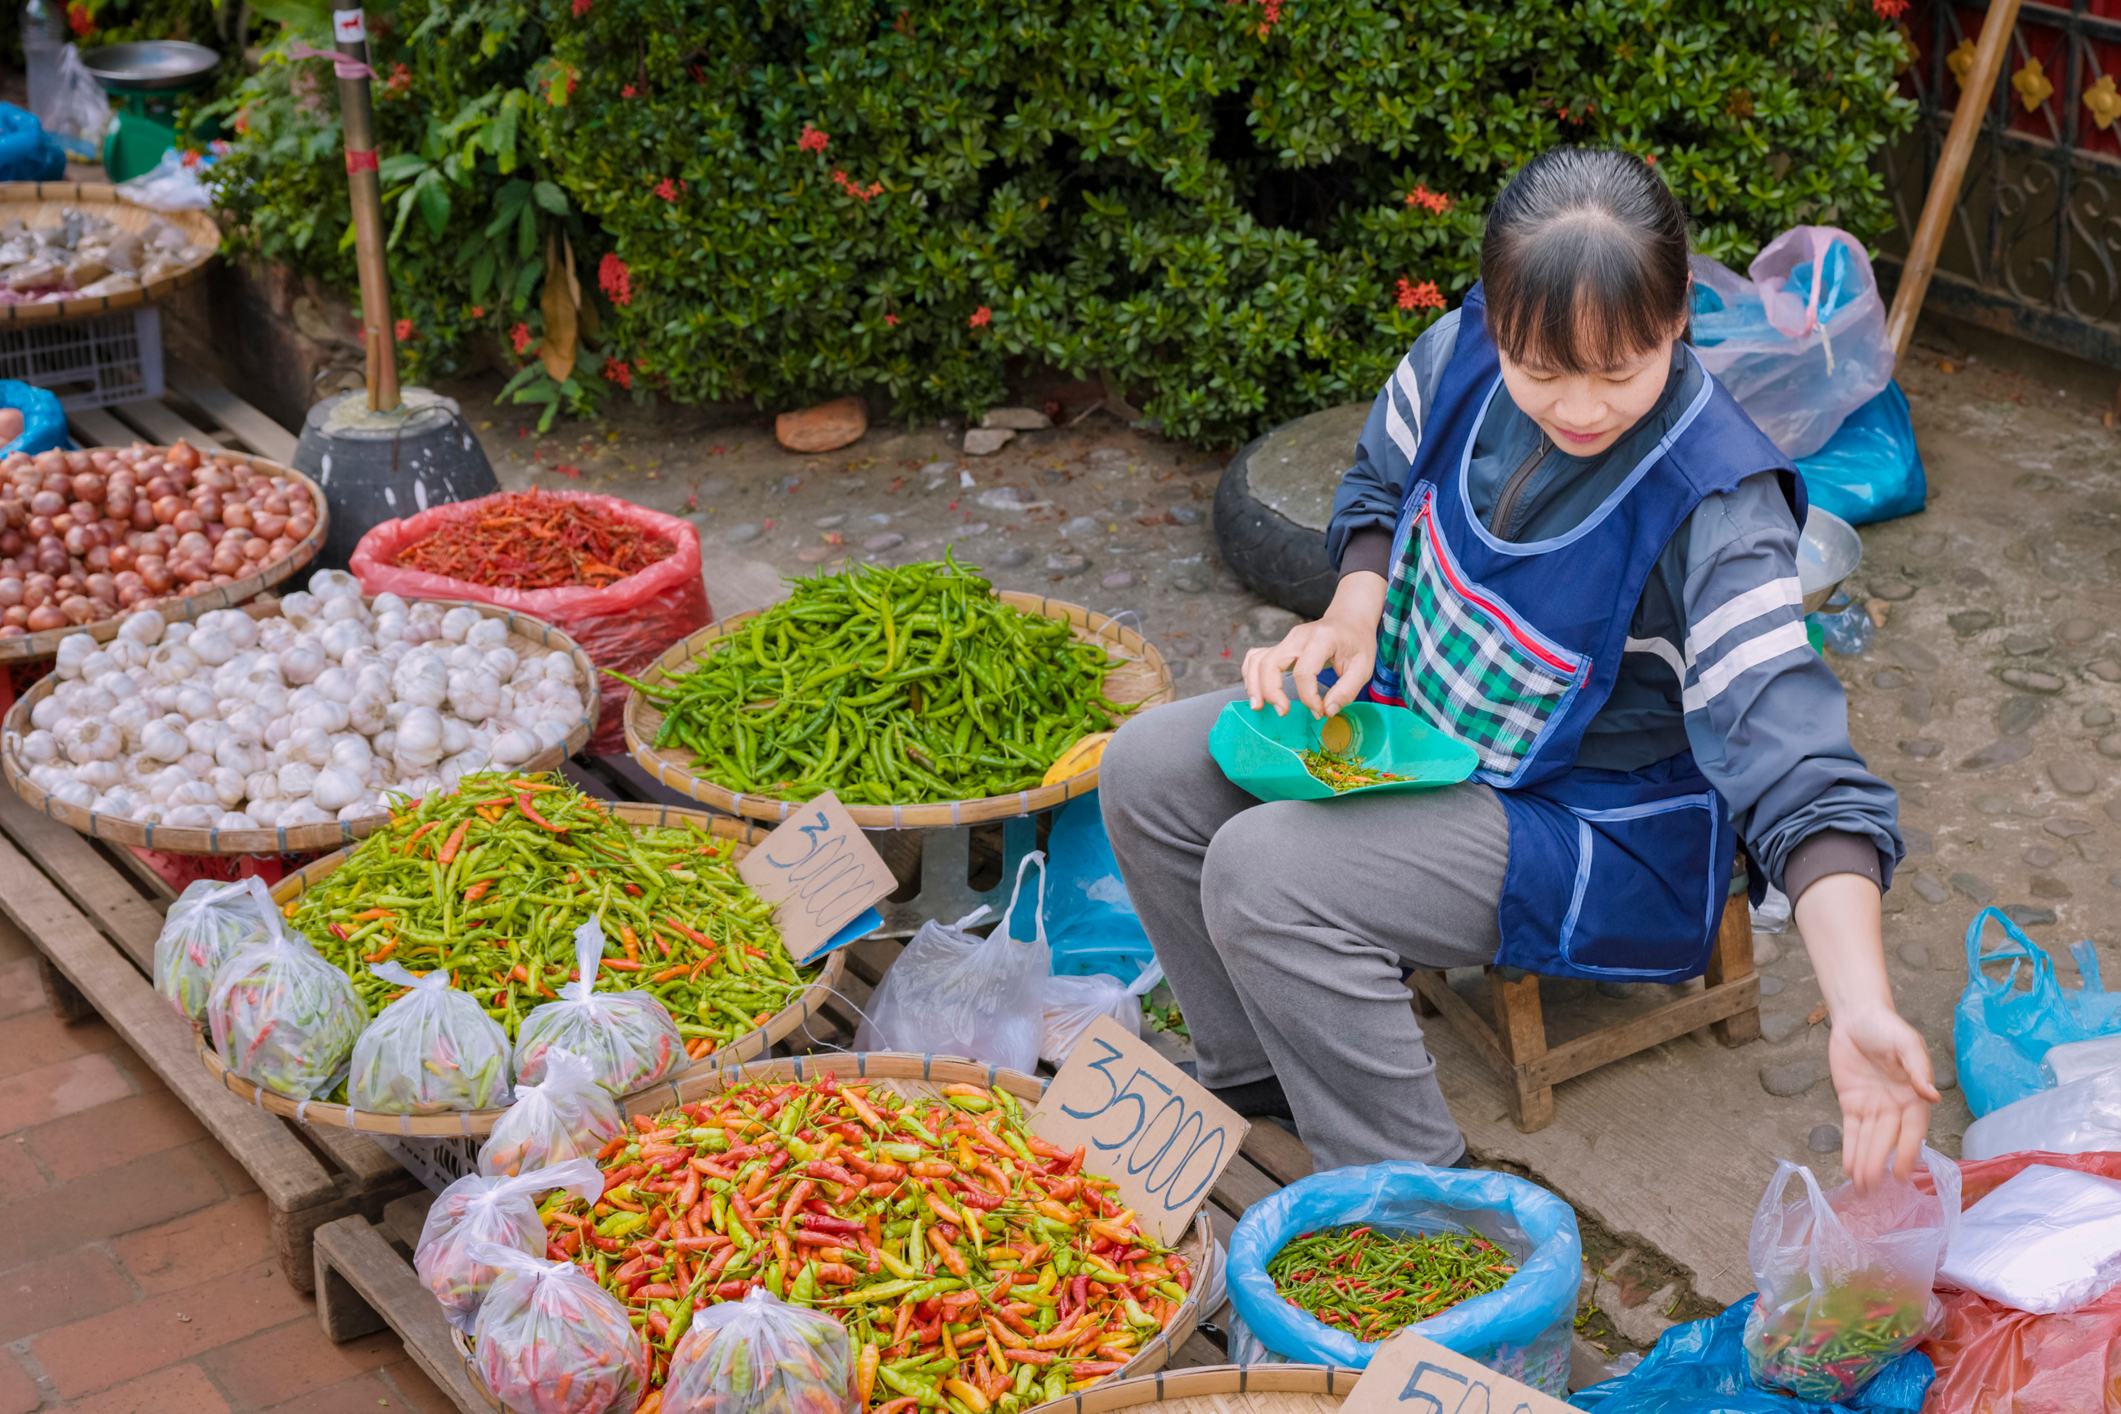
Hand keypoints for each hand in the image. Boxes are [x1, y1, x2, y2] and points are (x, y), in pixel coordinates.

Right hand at [1243, 615, 1377, 719]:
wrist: (1349, 620)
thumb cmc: (1357, 642)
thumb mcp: (1363, 667)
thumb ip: (1346, 691)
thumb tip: (1327, 712)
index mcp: (1321, 639)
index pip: (1304, 671)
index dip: (1308, 697)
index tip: (1320, 711)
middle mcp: (1298, 637)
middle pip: (1271, 663)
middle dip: (1272, 691)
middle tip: (1282, 712)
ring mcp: (1286, 640)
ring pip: (1258, 660)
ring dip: (1254, 685)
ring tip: (1258, 706)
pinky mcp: (1281, 646)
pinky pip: (1256, 657)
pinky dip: (1251, 675)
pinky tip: (1256, 692)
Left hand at [1827, 1004, 1939, 1193]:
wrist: (1857, 1016)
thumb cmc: (1889, 1028)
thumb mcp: (1907, 1043)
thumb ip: (1918, 1069)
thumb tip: (1933, 1095)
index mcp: (1914, 1097)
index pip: (1911, 1131)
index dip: (1905, 1152)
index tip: (1900, 1174)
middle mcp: (1895, 1107)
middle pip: (1886, 1140)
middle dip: (1878, 1164)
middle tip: (1871, 1189)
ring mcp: (1873, 1107)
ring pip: (1868, 1140)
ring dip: (1864, 1163)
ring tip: (1860, 1187)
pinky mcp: (1851, 1103)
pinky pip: (1851, 1130)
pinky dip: (1849, 1149)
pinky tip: (1848, 1168)